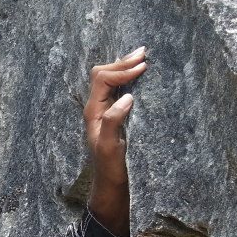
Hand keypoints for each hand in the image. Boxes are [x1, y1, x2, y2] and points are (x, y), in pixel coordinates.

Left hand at [83, 46, 147, 236]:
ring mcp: (104, 112)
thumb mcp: (111, 147)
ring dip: (124, 68)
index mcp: (93, 112)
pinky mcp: (114, 117)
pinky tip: (141, 77)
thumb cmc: (110, 168)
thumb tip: (126, 97)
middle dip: (122, 62)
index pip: (102, 79)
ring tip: (142, 59)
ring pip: (110, 81)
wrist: (111, 184)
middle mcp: (96, 109)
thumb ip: (114, 122)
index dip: (121, 70)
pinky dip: (128, 79)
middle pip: (104, 75)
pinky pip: (117, 91)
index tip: (143, 67)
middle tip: (144, 53)